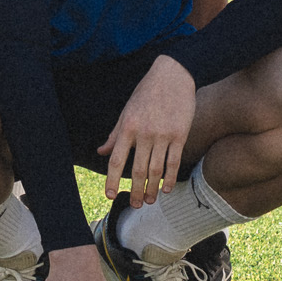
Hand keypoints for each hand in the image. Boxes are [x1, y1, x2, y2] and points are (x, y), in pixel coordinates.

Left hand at [103, 56, 196, 205]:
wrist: (173, 75)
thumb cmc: (147, 92)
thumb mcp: (127, 110)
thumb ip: (115, 134)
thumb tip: (101, 151)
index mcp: (128, 127)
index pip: (116, 160)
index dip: (111, 180)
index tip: (110, 195)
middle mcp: (144, 133)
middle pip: (137, 170)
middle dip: (135, 191)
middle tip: (135, 205)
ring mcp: (163, 135)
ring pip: (156, 170)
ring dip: (152, 189)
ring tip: (149, 200)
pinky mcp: (180, 135)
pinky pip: (174, 162)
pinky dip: (169, 179)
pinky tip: (166, 189)